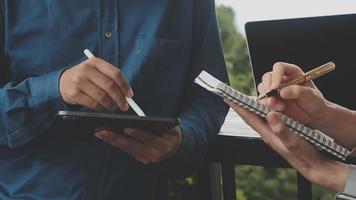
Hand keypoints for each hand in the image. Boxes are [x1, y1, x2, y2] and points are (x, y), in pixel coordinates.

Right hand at [59, 57, 132, 110]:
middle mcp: (86, 70)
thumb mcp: (96, 71)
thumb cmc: (86, 77)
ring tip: (114, 107)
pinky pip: (93, 104)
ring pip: (102, 96)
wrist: (63, 82)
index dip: (125, 85)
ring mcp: (79, 81)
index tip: (130, 95)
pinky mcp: (74, 93)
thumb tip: (127, 94)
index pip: (115, 73)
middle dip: (120, 98)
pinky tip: (103, 107)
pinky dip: (101, 108)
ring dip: (111, 104)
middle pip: (109, 85)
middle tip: (125, 105)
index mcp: (95, 62)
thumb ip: (111, 79)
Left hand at [94, 126, 181, 164]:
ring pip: (127, 149)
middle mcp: (154, 154)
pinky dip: (116, 143)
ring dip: (112, 141)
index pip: (149, 138)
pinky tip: (105, 136)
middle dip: (116, 138)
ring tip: (99, 132)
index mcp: (163, 144)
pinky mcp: (141, 160)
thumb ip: (159, 124)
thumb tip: (141, 120)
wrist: (177, 149)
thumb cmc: (171, 132)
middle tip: (102, 131)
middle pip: (132, 145)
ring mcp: (147, 158)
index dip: (138, 133)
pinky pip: (127, 150)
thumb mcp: (171, 127)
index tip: (126, 127)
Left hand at [225, 99, 347, 191]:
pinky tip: (265, 108)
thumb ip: (281, 129)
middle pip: (250, 116)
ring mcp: (273, 133)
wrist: (313, 165)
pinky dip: (263, 111)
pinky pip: (267, 119)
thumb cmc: (304, 155)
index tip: (228, 97)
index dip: (238, 107)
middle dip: (241, 106)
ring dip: (251, 108)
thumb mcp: (293, 141)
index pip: (249, 117)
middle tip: (233, 95)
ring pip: (258, 117)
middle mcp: (268, 133)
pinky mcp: (280, 133)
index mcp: (268, 134)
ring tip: (244, 98)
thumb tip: (271, 114)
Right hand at [258, 62, 327, 124]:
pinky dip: (267, 105)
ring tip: (280, 107)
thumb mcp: (311, 96)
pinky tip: (277, 110)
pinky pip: (263, 100)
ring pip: (263, 89)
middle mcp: (282, 79)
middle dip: (268, 88)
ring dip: (268, 98)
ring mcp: (276, 90)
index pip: (279, 67)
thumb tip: (282, 91)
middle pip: (267, 77)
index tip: (275, 87)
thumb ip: (297, 91)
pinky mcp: (272, 100)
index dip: (275, 75)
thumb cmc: (315, 102)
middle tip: (272, 99)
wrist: (314, 116)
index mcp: (293, 72)